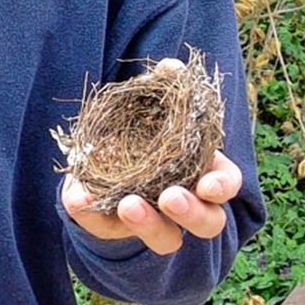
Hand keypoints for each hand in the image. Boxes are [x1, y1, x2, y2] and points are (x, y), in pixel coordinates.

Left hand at [61, 59, 242, 255]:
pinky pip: (106, 227)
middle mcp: (185, 203)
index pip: (224, 183)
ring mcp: (153, 221)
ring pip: (167, 238)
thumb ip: (161, 87)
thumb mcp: (145, 106)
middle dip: (192, 211)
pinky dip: (92, 212)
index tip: (207, 185)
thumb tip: (173, 67)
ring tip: (128, 205)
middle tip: (170, 197)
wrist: (100, 159)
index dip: (221, 185)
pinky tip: (80, 198)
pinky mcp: (114, 227)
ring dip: (149, 222)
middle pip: (208, 221)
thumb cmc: (136, 130)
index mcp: (199, 171)